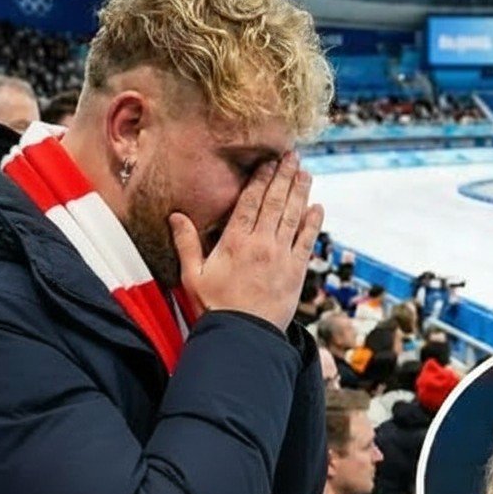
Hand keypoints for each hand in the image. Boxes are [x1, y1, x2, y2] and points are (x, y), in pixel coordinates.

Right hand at [169, 152, 323, 332]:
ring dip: (300, 192)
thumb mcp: (192, 276)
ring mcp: (281, 257)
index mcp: (235, 242)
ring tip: (305, 173)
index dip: (260, 179)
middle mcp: (261, 244)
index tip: (268, 162)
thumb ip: (186, 244)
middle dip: (283, 177)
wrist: (242, 337)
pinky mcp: (296, 272)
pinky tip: (317, 208)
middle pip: (275, 202)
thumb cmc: (215, 308)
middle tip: (292, 156)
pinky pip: (307, 241)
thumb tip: (175, 215)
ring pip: (293, 216)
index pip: (250, 202)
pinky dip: (313, 223)